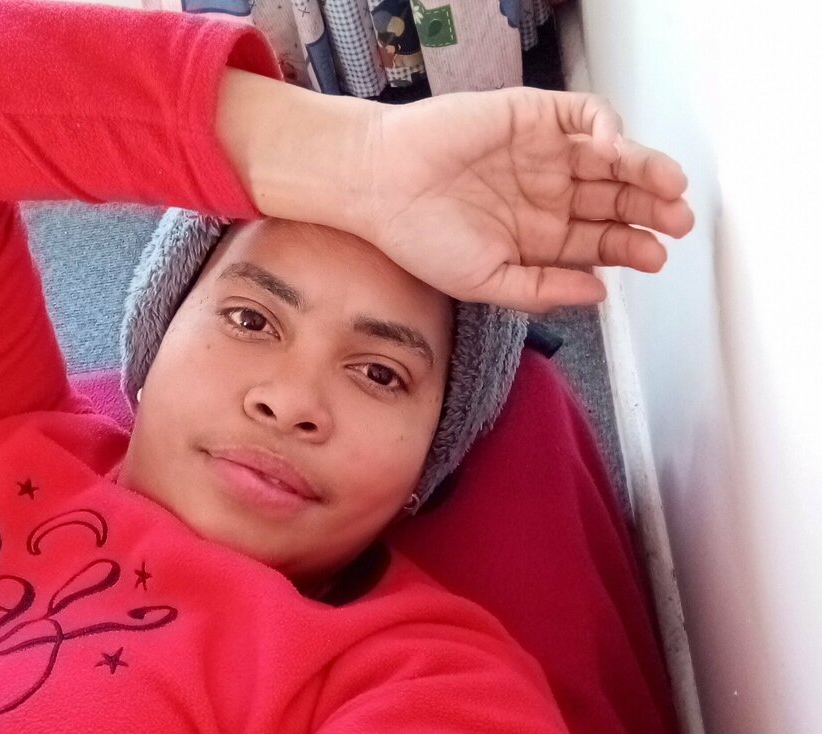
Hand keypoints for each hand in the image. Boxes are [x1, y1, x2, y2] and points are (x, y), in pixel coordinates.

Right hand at [356, 87, 693, 312]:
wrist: (379, 185)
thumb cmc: (419, 238)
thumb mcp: (484, 283)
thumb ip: (541, 291)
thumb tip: (598, 296)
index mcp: (536, 238)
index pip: (599, 242)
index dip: (630, 248)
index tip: (655, 257)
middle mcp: (545, 195)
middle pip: (614, 199)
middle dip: (649, 210)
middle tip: (677, 220)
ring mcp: (541, 154)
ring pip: (609, 158)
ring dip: (643, 170)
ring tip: (668, 187)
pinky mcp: (532, 116)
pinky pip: (584, 117)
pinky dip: (607, 130)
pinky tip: (613, 150)